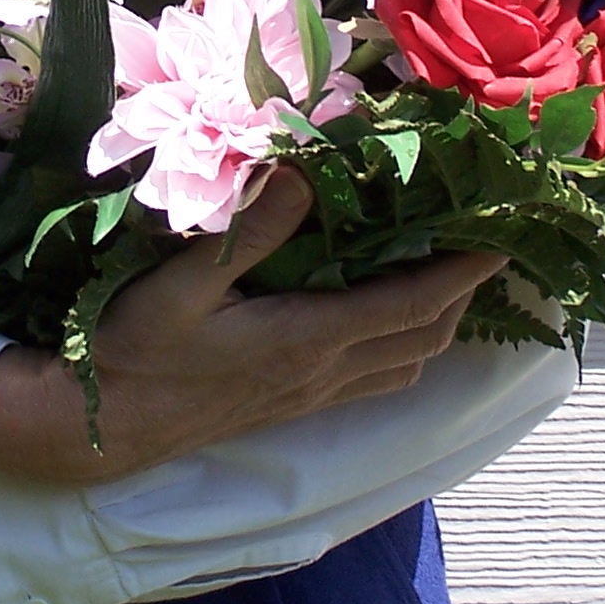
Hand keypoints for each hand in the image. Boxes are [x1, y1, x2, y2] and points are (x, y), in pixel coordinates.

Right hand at [0, 165, 504, 484]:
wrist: (103, 429)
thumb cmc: (138, 349)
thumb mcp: (184, 282)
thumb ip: (250, 231)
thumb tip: (304, 174)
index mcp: (308, 339)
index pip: (411, 305)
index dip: (462, 272)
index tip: (501, 235)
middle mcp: (323, 372)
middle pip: (424, 338)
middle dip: (463, 293)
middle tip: (484, 240)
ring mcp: (311, 394)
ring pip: (404, 363)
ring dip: (437, 320)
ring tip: (448, 271)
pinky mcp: (293, 403)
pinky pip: (374, 377)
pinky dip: (403, 342)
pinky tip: (389, 315)